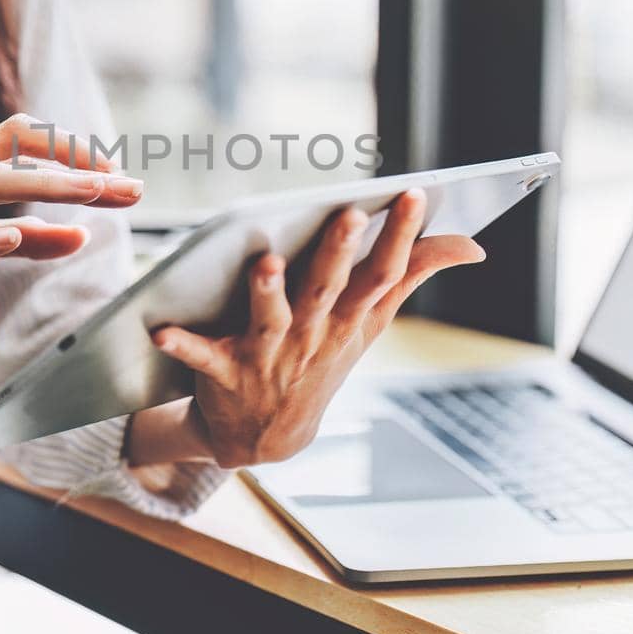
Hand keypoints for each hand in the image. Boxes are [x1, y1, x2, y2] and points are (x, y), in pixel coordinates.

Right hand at [0, 114, 140, 352]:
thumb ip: (27, 241)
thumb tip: (81, 234)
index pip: (17, 136)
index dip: (69, 147)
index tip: (117, 174)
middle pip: (8, 147)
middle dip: (72, 160)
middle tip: (126, 184)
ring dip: (43, 186)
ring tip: (92, 195)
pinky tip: (13, 238)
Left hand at [151, 189, 483, 467]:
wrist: (264, 438)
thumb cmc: (319, 360)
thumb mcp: (369, 324)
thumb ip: (414, 276)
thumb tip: (472, 244)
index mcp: (349, 319)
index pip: (381, 274)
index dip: (400, 236)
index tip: (413, 194)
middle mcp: (313, 335)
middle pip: (327, 289)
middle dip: (337, 253)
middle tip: (349, 214)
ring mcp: (269, 356)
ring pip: (271, 320)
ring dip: (267, 294)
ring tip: (265, 262)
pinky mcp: (224, 372)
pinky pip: (202, 357)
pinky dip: (182, 345)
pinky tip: (160, 330)